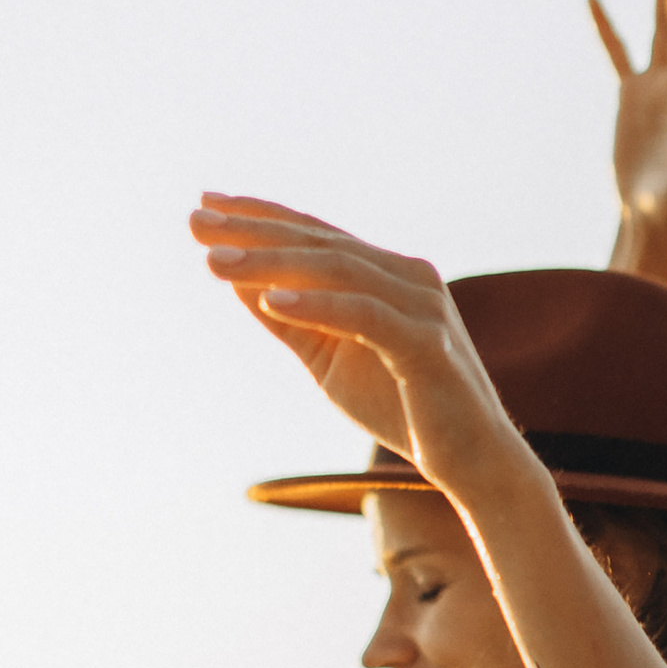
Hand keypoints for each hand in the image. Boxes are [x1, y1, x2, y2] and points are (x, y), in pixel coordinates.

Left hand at [191, 196, 534, 509]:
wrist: (471, 462)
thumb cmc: (401, 407)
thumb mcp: (328, 358)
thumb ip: (290, 320)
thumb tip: (236, 280)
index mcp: (387, 274)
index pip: (315, 233)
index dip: (260, 216)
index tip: (205, 206)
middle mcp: (408, 277)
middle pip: (320, 242)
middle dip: (253, 230)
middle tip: (195, 220)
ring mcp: (422, 307)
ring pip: (338, 270)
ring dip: (272, 262)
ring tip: (215, 262)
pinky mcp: (427, 345)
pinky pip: (365, 315)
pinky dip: (317, 304)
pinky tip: (271, 300)